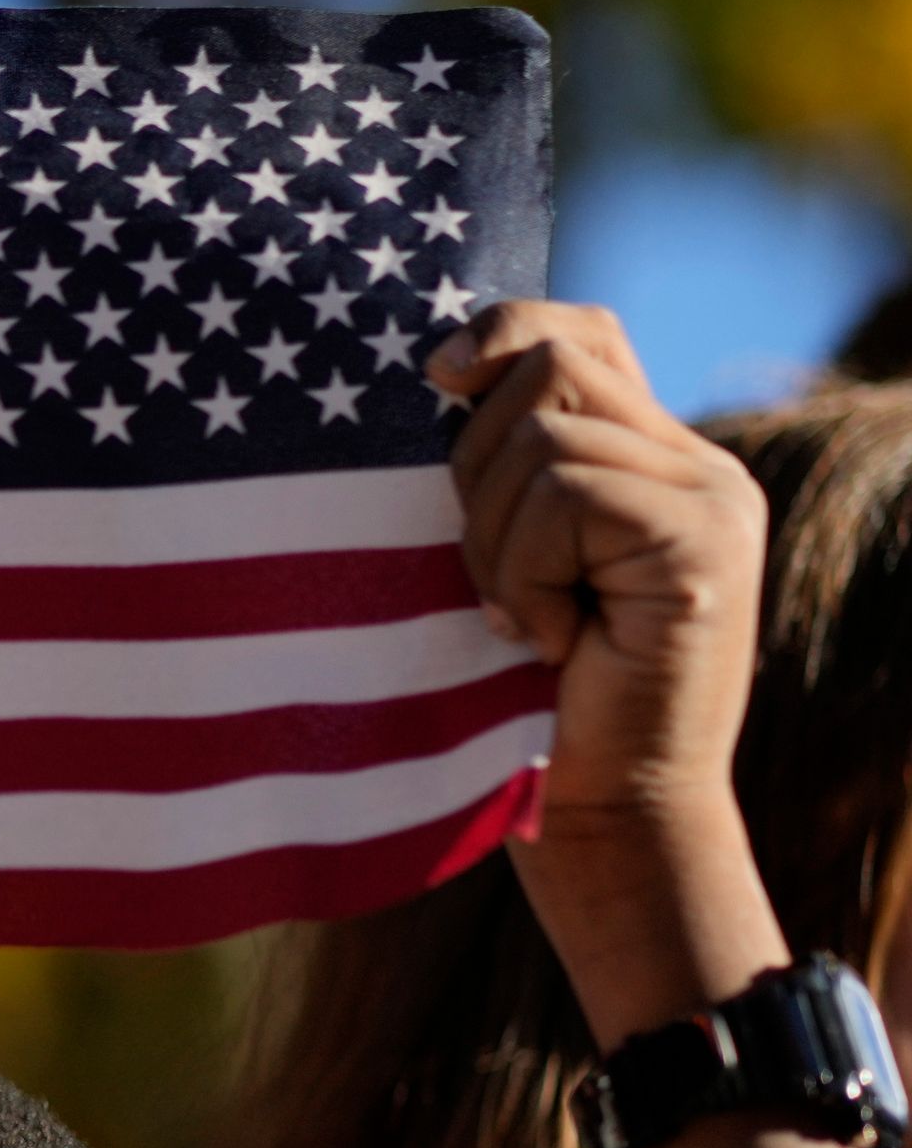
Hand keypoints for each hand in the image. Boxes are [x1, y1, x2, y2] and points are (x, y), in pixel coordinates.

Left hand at [431, 301, 780, 1034]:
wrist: (602, 818)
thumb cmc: (521, 705)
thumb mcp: (501, 566)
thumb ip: (501, 478)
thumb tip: (438, 369)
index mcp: (653, 464)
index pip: (583, 337)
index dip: (506, 330)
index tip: (434, 375)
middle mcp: (699, 468)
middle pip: (551, 366)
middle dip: (473, 465)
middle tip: (487, 575)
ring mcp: (712, 501)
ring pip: (544, 434)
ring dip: (492, 538)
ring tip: (518, 620)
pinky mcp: (702, 544)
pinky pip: (565, 496)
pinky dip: (521, 573)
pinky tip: (542, 641)